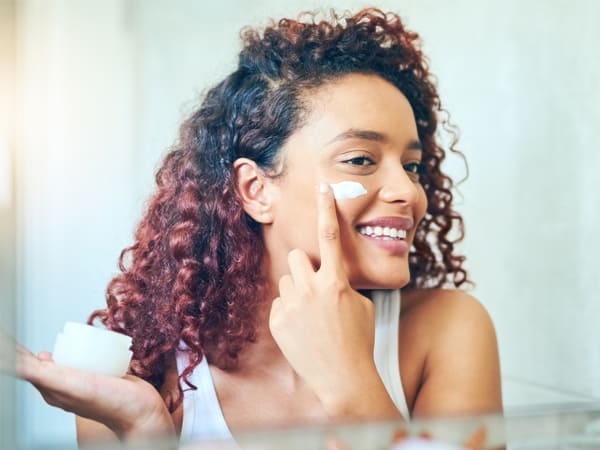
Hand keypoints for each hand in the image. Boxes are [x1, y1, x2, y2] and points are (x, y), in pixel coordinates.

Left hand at [1, 328, 173, 440]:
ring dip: (66, 344)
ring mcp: (84, 380)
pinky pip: (91, 358)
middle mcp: (66, 385)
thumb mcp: (73, 386)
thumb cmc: (111, 404)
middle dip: (40, 346)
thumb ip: (45, 374)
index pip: (28, 365)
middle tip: (37, 333)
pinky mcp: (102, 375)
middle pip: (47, 359)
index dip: (18, 351)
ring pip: (70, 356)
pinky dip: (89, 347)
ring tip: (68, 332)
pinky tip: (96, 341)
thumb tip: (16, 362)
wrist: (143, 412)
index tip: (10, 337)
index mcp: (52, 388)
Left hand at [269, 184, 394, 417]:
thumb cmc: (358, 341)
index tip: (322, 186)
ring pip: (287, 281)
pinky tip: (303, 330)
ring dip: (297, 291)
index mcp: (336, 281)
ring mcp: (292, 306)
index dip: (327, 208)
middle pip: (296, 256)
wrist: (344, 378)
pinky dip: (289, 312)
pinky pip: (280, 304)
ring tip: (311, 316)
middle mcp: (311, 289)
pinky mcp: (278, 321)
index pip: (330, 235)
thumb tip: (331, 274)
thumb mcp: (361, 306)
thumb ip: (343, 283)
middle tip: (315, 286)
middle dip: (304, 266)